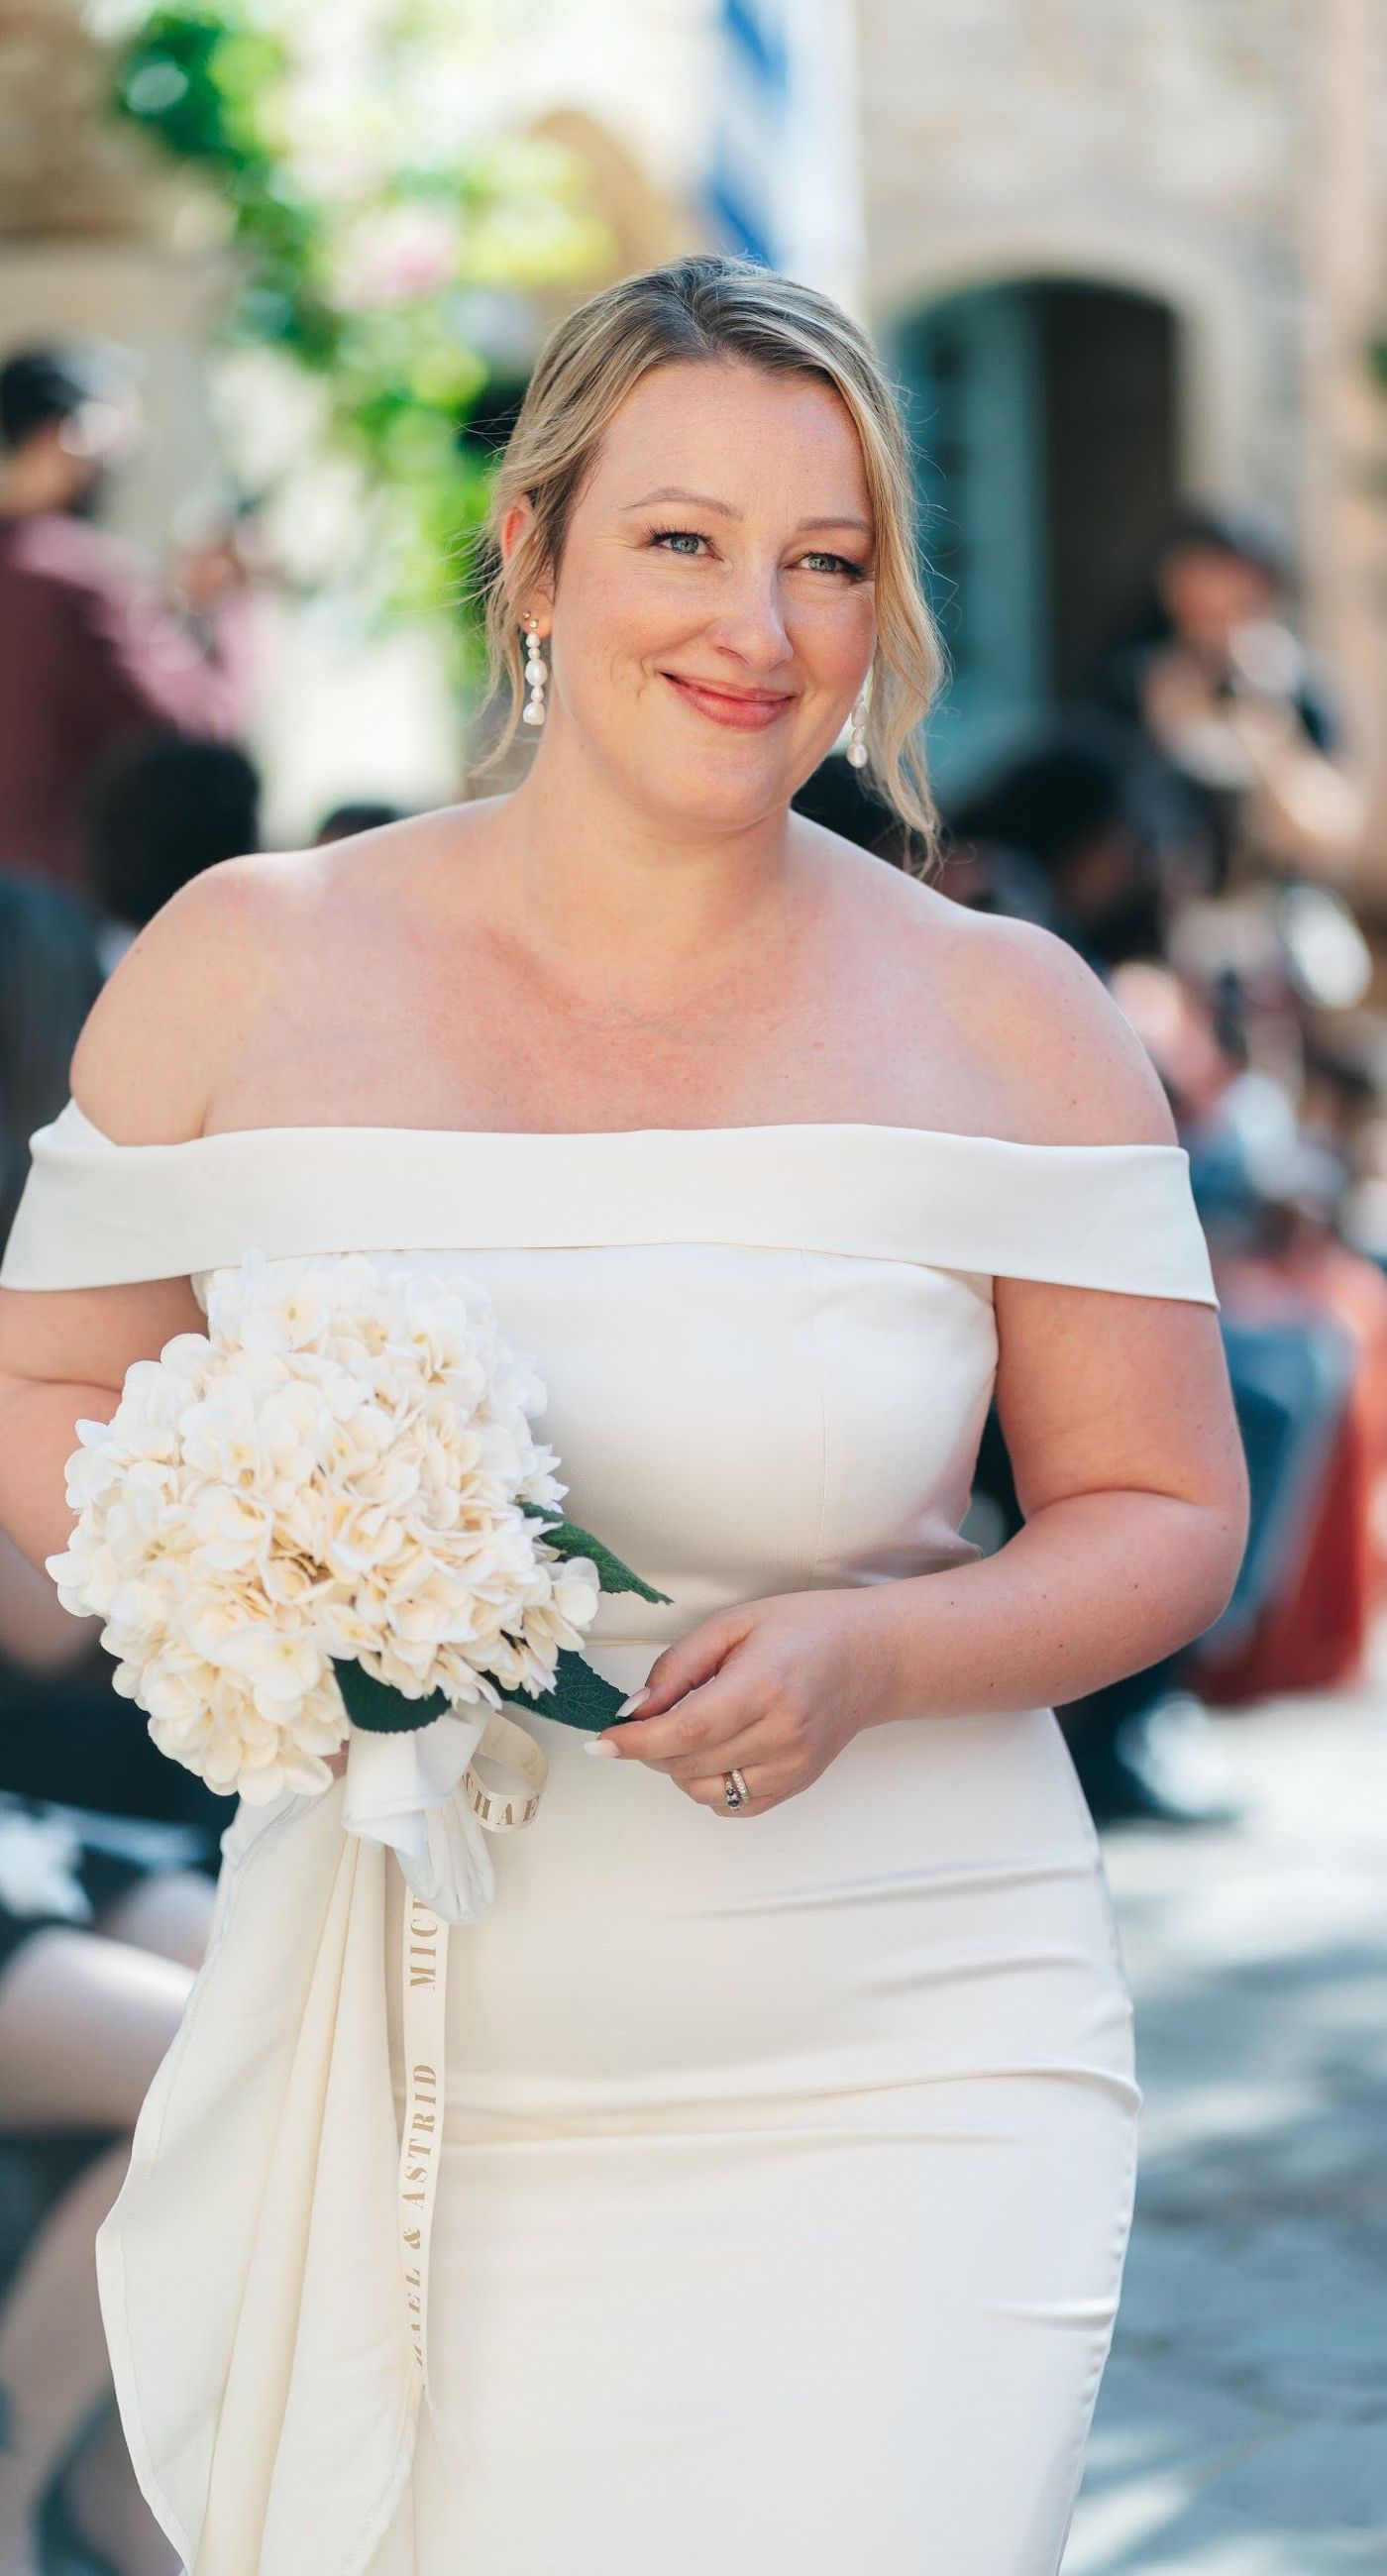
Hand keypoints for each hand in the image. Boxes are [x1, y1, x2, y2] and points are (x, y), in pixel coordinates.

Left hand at [590, 1589, 901, 1816]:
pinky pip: (730, 1803)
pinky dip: (707, 1782)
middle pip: (687, 1762)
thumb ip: (678, 1666)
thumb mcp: (733, 1624)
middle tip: (654, 1713)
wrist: (871, 1657)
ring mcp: (792, 1767)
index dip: (636, 1742)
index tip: (602, 1742)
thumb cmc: (803, 1630)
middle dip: (651, 1745)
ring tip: (694, 1726)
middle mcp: (781, 1734)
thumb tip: (635, 1710)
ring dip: (677, 1766)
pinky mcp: (796, 1785)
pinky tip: (717, 1748)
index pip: (686, 1730)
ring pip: (702, 1790)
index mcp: (763, 1686)